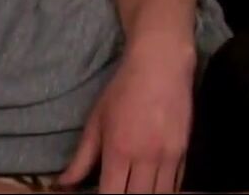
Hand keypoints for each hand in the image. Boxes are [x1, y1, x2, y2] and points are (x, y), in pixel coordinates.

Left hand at [58, 43, 194, 192]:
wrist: (161, 66)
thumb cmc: (122, 91)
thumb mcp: (96, 122)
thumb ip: (82, 158)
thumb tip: (63, 184)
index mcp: (119, 151)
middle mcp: (146, 159)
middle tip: (116, 191)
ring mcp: (169, 158)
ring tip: (133, 189)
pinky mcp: (185, 153)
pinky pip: (176, 185)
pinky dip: (164, 191)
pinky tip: (151, 187)